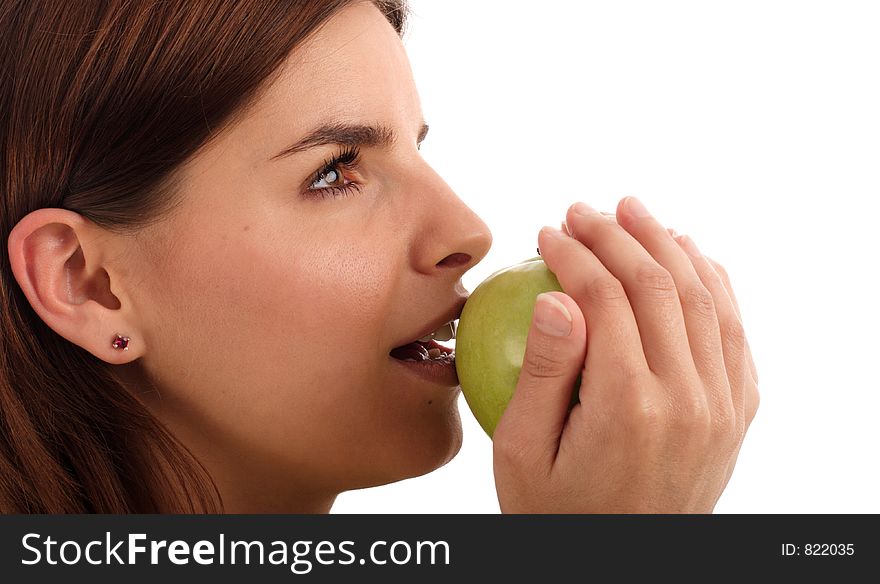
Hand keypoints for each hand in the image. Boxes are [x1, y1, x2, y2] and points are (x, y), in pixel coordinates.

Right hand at [492, 197, 758, 512]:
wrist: (619, 568)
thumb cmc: (556, 512)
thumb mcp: (521, 453)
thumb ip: (543, 373)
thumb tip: (556, 297)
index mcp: (629, 406)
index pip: (605, 298)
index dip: (575, 253)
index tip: (548, 232)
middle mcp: (689, 400)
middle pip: (658, 286)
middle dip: (618, 235)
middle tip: (585, 209)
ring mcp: (722, 407)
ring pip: (705, 298)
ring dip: (669, 245)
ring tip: (636, 213)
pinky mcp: (736, 414)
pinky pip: (734, 332)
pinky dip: (715, 284)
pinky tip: (692, 258)